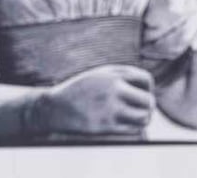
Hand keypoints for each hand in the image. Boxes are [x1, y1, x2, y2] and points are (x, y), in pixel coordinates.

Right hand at [32, 64, 154, 135]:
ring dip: (142, 119)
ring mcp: (110, 108)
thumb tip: (149, 89)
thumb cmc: (79, 91)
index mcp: (111, 74)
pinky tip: (120, 124)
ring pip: (144, 117)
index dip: (146, 88)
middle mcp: (113, 89)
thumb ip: (121, 77)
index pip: (146, 79)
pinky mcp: (106, 125)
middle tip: (139, 110)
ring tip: (133, 118)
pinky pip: (132, 129)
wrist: (54, 108)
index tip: (138, 93)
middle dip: (147, 107)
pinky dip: (131, 128)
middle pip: (149, 101)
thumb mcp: (97, 76)